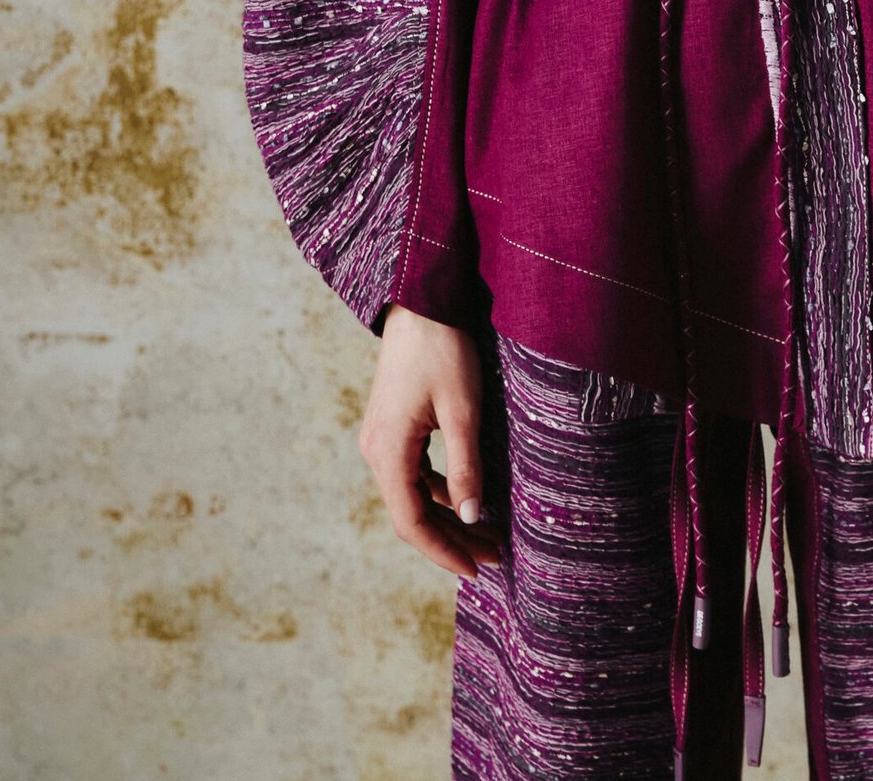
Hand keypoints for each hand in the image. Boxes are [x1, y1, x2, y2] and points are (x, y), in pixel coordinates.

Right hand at [357, 305, 504, 578]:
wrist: (421, 301)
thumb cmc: (443, 350)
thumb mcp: (463, 409)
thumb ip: (466, 466)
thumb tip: (473, 517)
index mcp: (389, 452)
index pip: (412, 522)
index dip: (444, 551)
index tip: (475, 570)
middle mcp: (377, 451)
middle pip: (412, 513)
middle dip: (453, 538)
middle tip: (495, 555)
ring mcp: (382, 438)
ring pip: (413, 495)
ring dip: (448, 516)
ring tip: (488, 533)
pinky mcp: (393, 426)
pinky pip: (414, 473)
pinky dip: (440, 492)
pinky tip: (468, 496)